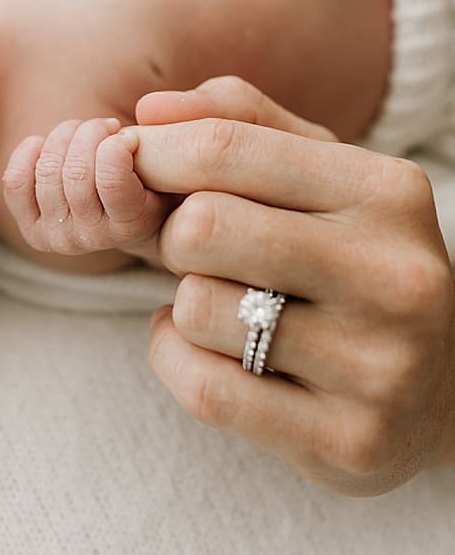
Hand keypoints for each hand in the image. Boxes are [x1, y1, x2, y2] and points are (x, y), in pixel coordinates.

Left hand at [3, 116, 171, 254]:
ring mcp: (57, 237)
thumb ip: (169, 151)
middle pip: (75, 172)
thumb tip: (131, 135)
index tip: (127, 135)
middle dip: (90, 134)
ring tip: (81, 132)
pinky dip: (27, 153)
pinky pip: (15, 183)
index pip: (111, 180)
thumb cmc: (153, 180)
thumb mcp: (171, 168)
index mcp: (132, 227)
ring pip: (47, 171)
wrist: (125, 213)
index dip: (115, 145)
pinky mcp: (31, 228)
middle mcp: (92, 239)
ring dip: (64, 137)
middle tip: (105, 127)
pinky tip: (44, 144)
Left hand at [129, 76, 454, 494]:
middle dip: (170, 236)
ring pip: (195, 309)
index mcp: (387, 192)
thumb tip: (148, 115)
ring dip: (182, 306)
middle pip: (201, 227)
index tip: (131, 167)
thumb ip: (236, 123)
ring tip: (224, 307)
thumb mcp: (318, 174)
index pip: (224, 148)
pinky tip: (212, 352)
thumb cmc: (353, 260)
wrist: (450, 391)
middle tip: (190, 251)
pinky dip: (178, 361)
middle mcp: (395, 275)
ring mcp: (379, 365)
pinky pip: (203, 388)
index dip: (150, 156)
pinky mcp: (350, 439)